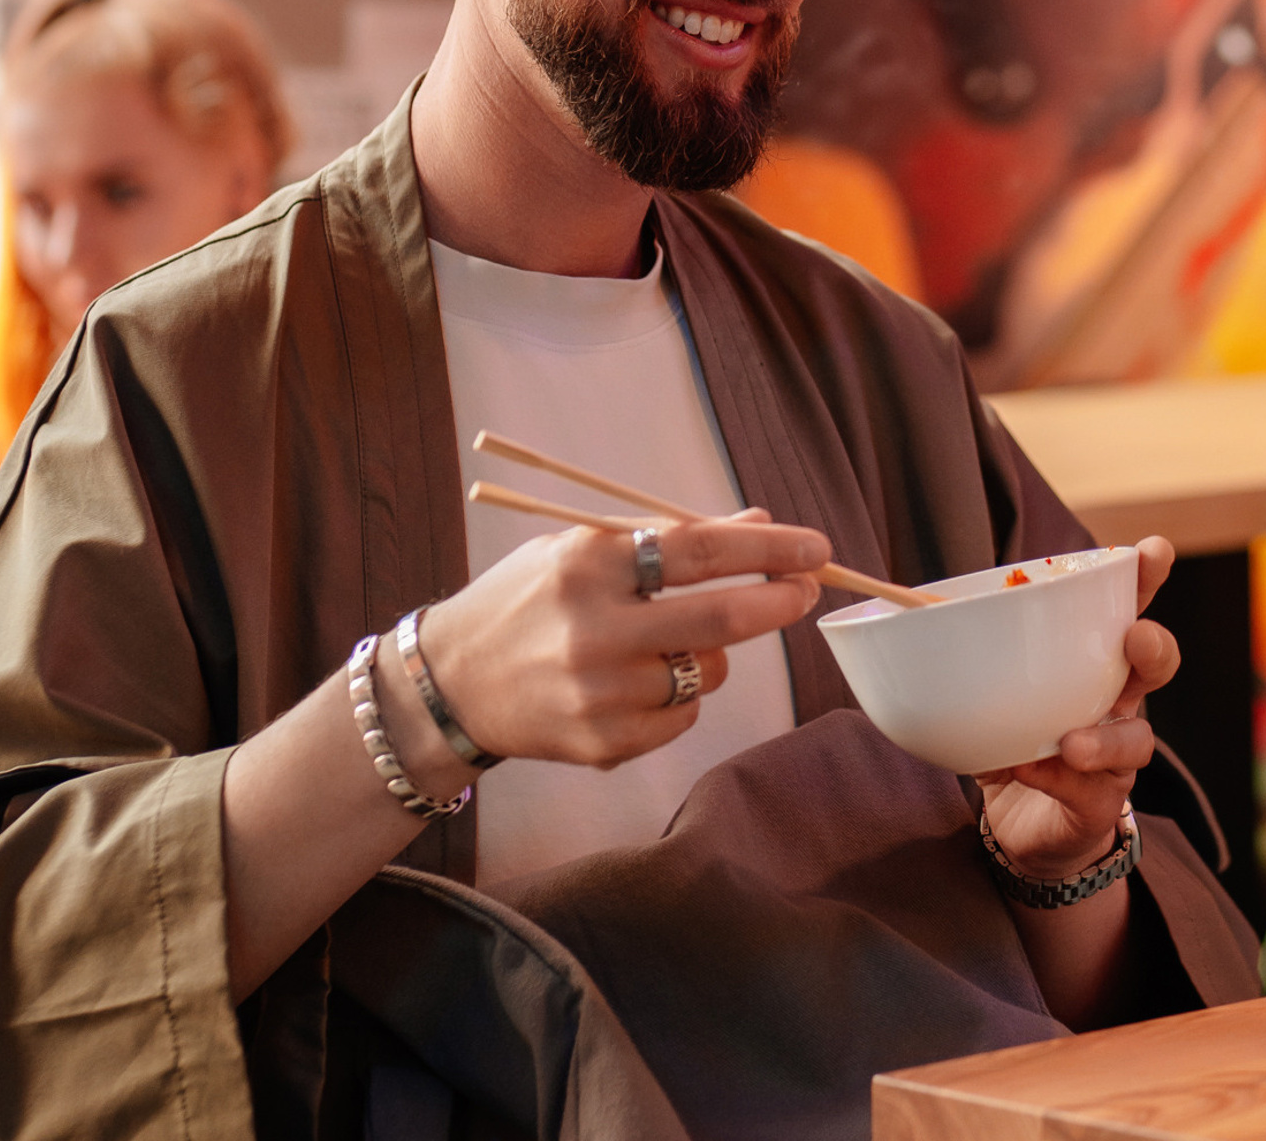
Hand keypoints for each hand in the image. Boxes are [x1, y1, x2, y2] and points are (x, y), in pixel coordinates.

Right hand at [417, 510, 829, 770]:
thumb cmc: (528, 601)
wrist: (450, 684)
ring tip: (674, 640)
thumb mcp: (585, 549)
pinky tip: (640, 682)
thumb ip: (670, 538)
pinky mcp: (602, 744)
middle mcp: (595, 630)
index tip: (814, 547)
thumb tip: (758, 522)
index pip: (700, 549)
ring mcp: (599, 693)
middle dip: (779, 600)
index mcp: (589, 564)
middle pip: (720, 616)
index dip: (767, 547)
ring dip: (714, 652)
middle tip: (808, 588)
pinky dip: (681, 695)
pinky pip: (682, 716)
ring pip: (707, 670)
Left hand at [978, 537, 1178, 880]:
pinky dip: (1058, 779)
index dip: (1145, 578)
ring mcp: (1115, 756)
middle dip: (1154, 645)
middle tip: (1135, 636)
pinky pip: (1089, 791)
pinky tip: (1030, 770)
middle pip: (1156, 665)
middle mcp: (1116, 702)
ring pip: (1136, 740)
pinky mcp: (1098, 804)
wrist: (1019, 824)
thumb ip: (961, 647)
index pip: (1127, 608)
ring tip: (1072, 742)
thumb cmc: (1011, 736)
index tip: (1152, 550)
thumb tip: (898, 601)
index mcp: (1093, 659)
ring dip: (1106, 737)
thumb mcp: (988, 685)